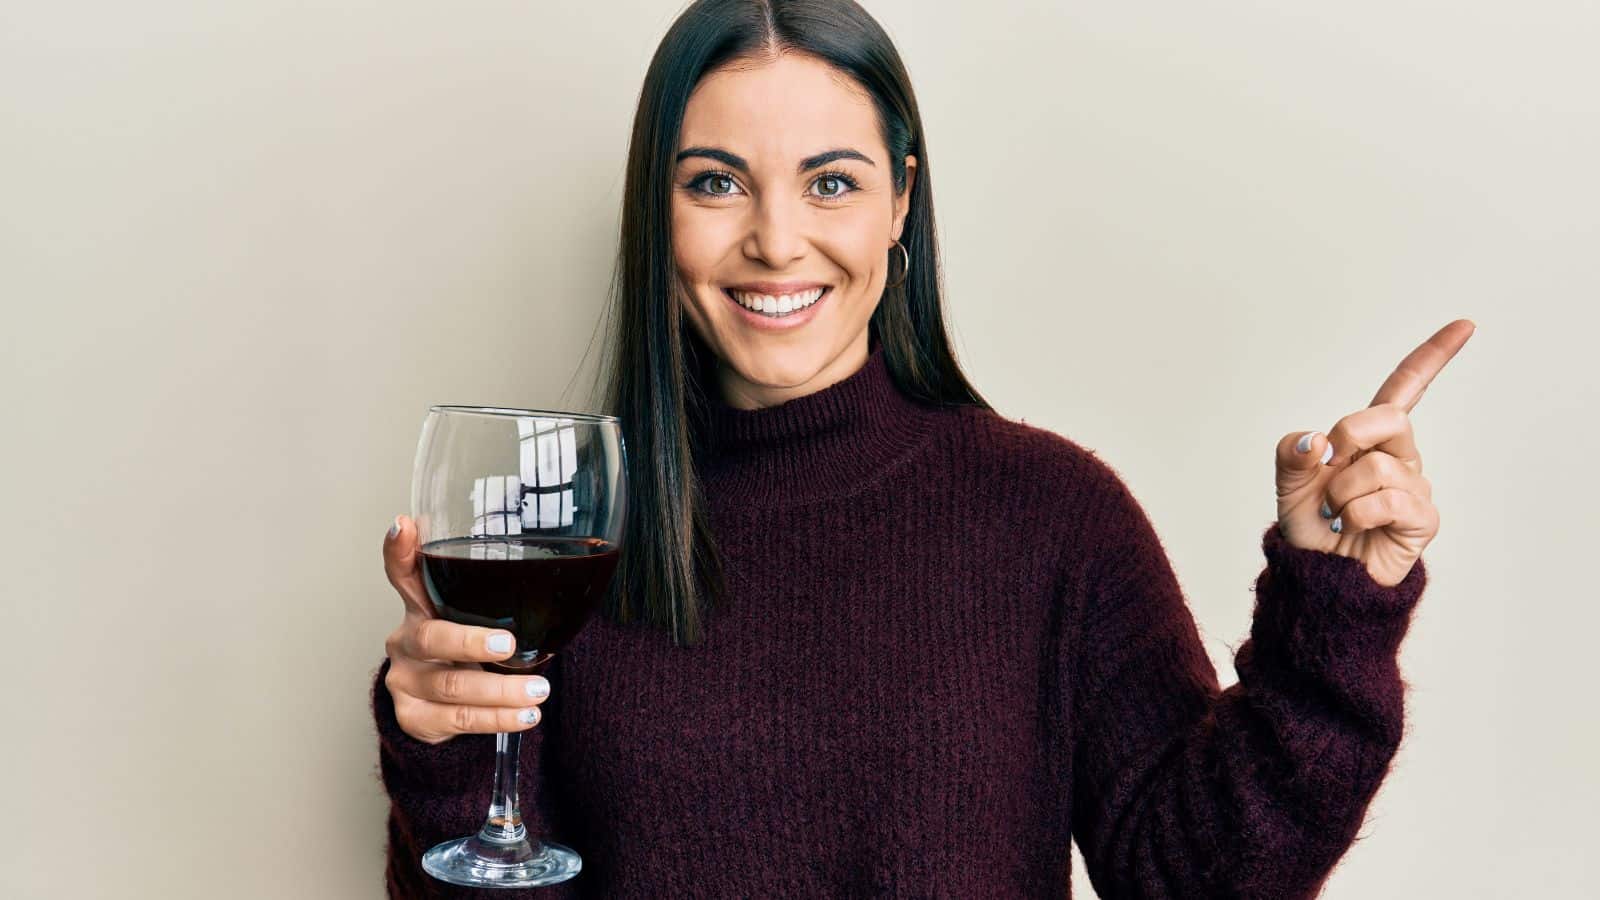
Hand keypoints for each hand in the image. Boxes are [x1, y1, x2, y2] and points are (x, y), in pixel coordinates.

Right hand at [381, 515, 551, 744]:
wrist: (442, 710)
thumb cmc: (470, 652)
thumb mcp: (478, 619)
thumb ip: (500, 596)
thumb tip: (574, 564)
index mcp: (421, 606)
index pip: (404, 572)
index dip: (399, 550)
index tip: (404, 526)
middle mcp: (406, 640)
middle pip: (430, 637)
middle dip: (470, 642)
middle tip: (509, 646)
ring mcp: (404, 681)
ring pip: (451, 686)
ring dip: (500, 691)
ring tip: (538, 691)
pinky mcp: (412, 718)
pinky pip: (458, 720)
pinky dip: (497, 719)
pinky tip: (525, 716)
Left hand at [1274, 319, 1475, 586]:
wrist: (1318, 576)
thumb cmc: (1310, 528)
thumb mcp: (1287, 483)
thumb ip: (1291, 452)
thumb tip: (1315, 440)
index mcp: (1368, 438)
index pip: (1406, 388)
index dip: (1433, 357)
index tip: (1465, 325)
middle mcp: (1398, 456)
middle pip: (1386, 417)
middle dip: (1349, 435)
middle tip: (1328, 467)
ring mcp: (1413, 486)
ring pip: (1376, 466)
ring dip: (1340, 492)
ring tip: (1336, 515)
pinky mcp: (1422, 519)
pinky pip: (1388, 501)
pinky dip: (1356, 514)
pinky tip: (1352, 527)